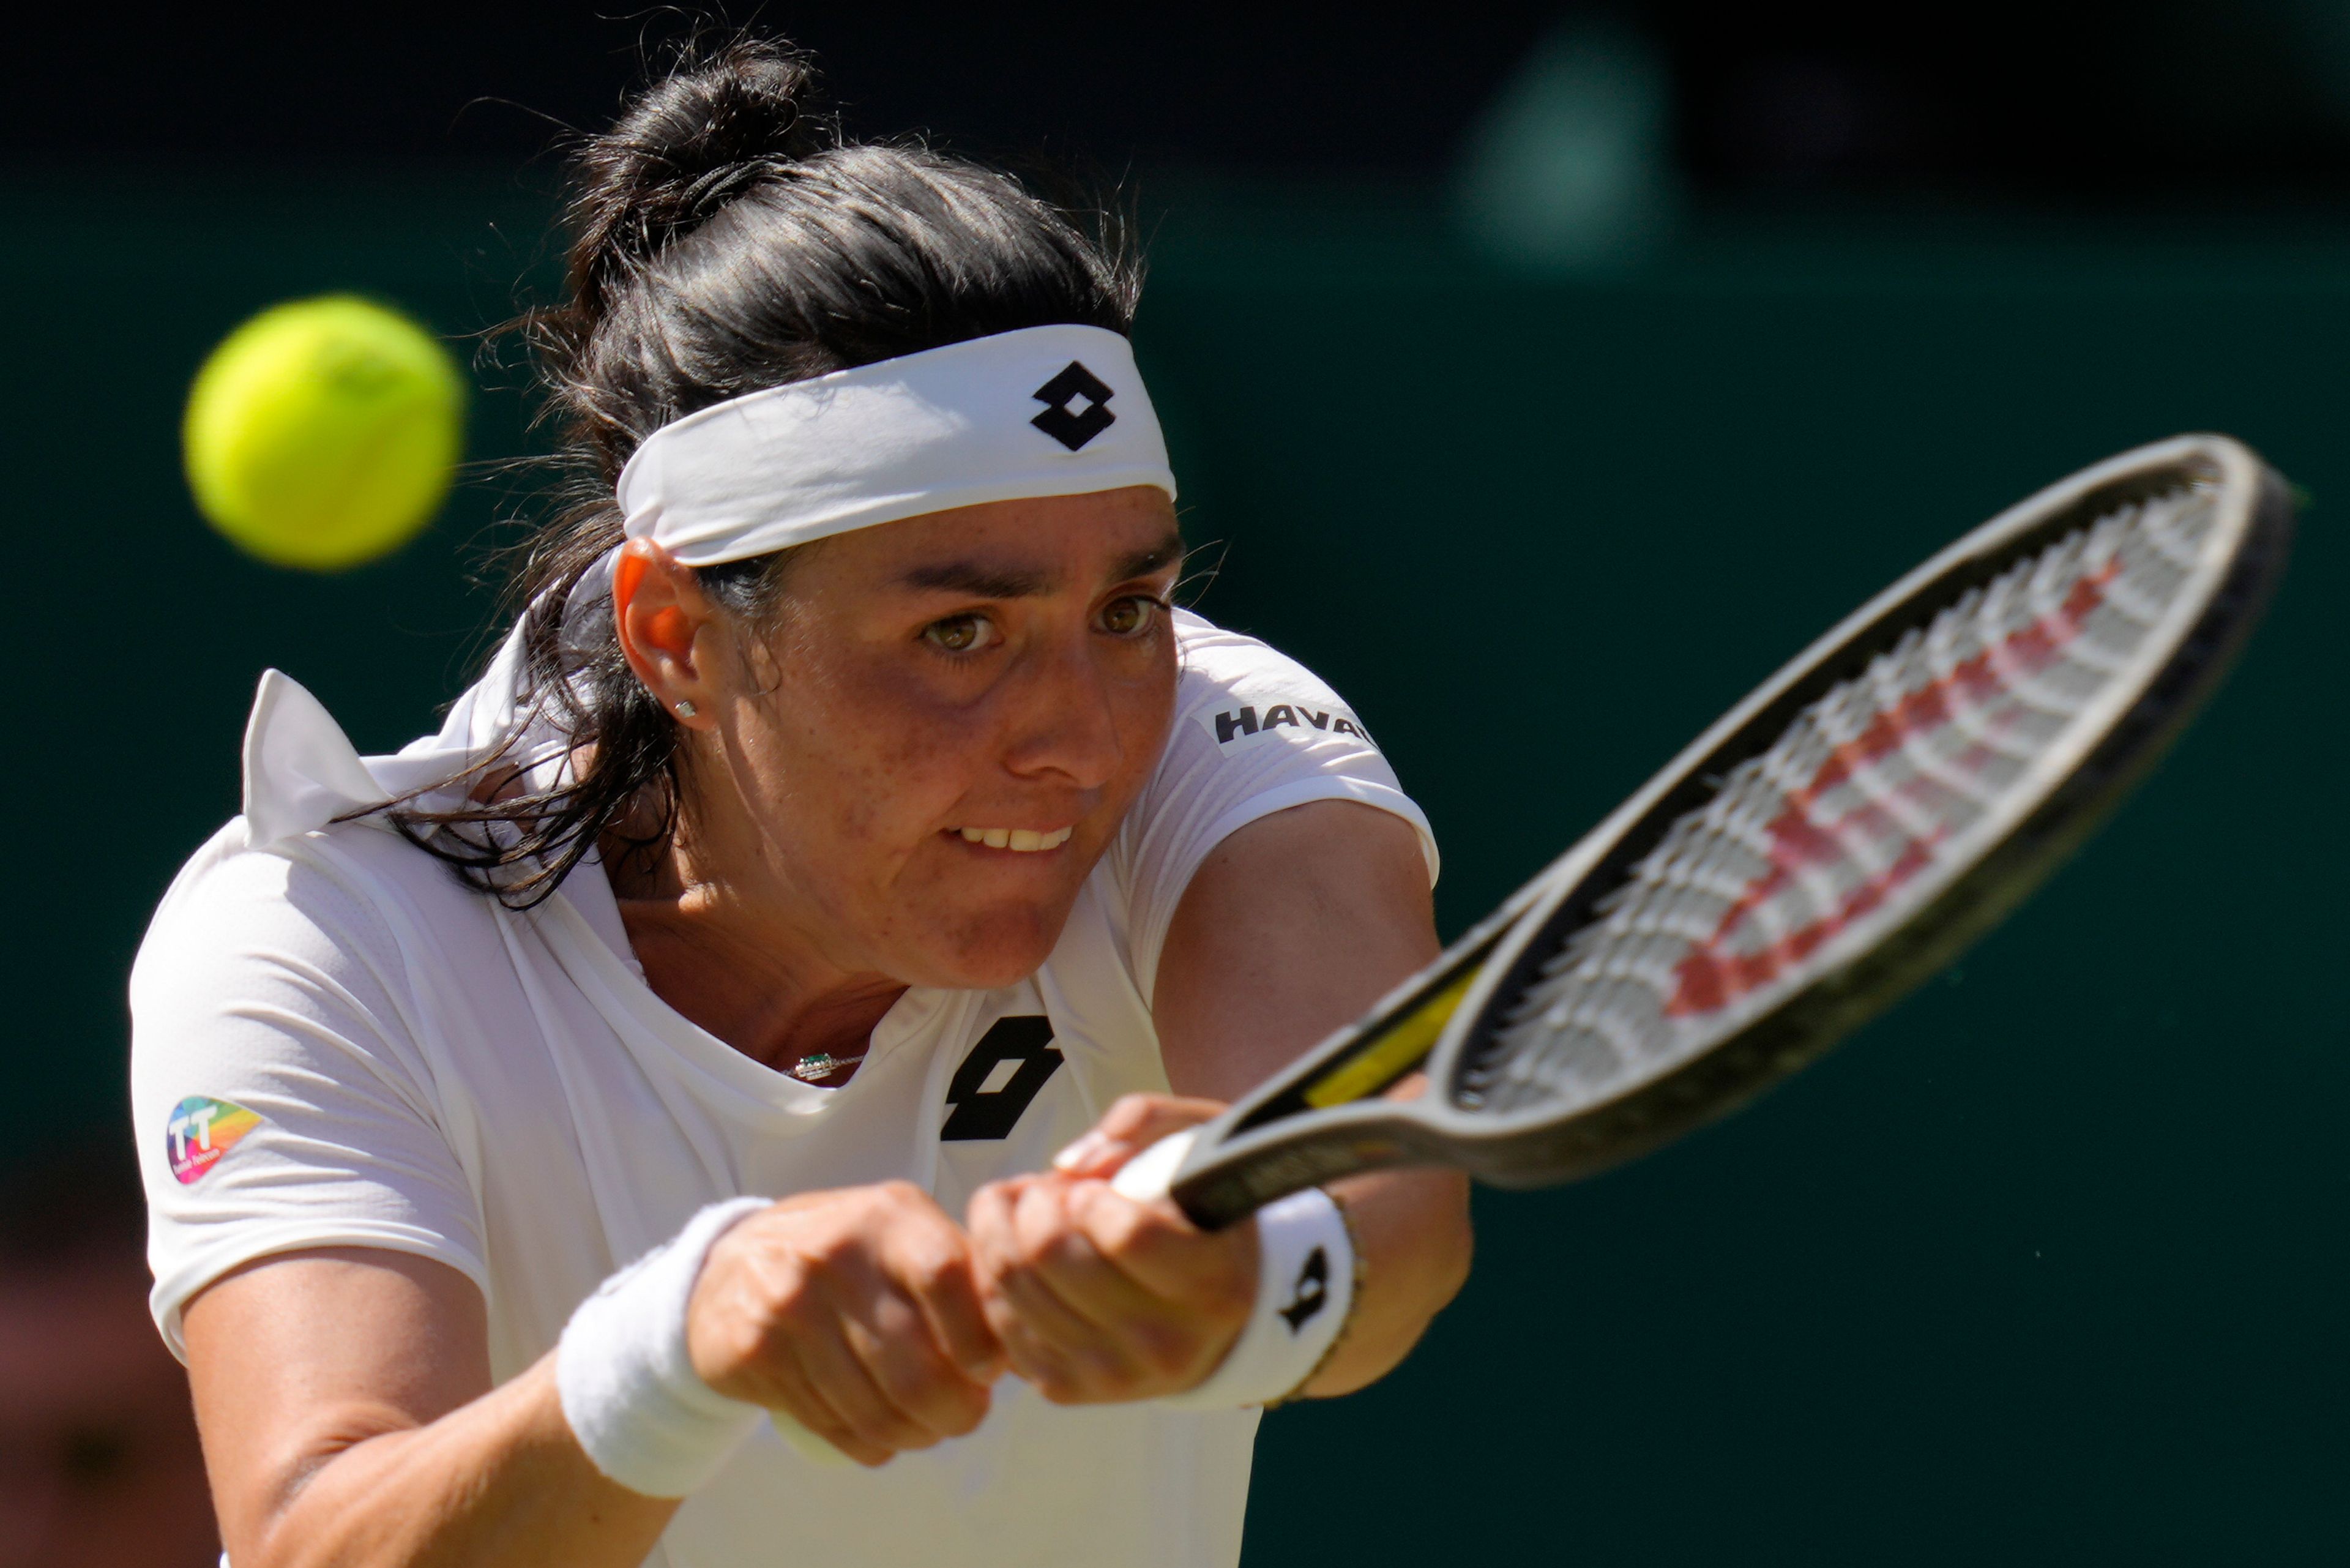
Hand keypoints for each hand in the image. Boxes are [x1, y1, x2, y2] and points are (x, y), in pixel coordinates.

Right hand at [686, 1182, 1003, 1466]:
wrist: (730, 1265)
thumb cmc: (845, 1255)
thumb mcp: (902, 1232)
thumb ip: (964, 1273)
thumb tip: (1023, 1335)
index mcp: (887, 1217)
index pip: (945, 1277)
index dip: (977, 1337)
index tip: (990, 1371)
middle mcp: (836, 1256)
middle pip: (914, 1368)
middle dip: (956, 1411)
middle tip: (967, 1416)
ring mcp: (789, 1306)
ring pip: (874, 1410)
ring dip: (916, 1435)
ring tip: (929, 1428)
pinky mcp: (756, 1353)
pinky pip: (831, 1425)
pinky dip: (870, 1444)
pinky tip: (883, 1435)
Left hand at [966, 1094, 1257, 1404]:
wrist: (1216, 1320)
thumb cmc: (1207, 1218)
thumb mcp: (1204, 1146)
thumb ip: (1145, 1124)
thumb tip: (1070, 1163)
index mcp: (1215, 1286)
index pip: (1125, 1234)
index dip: (1093, 1195)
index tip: (1098, 1189)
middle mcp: (1167, 1345)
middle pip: (1052, 1254)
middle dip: (1035, 1203)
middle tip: (1050, 1192)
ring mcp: (1114, 1376)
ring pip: (1012, 1287)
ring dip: (1003, 1231)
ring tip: (1032, 1213)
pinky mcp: (1068, 1389)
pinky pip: (998, 1321)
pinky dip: (995, 1274)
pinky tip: (1020, 1252)